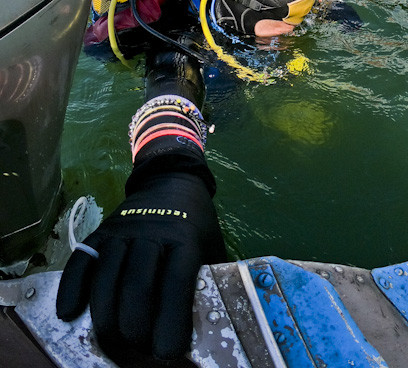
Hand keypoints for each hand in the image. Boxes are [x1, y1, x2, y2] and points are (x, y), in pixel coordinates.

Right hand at [56, 158, 225, 360]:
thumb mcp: (212, 246)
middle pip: (136, 287)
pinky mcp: (100, 231)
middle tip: (139, 348)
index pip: (175, 284)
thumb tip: (206, 330)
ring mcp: (122, 231)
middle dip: (135, 330)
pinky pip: (81, 262)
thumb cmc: (196, 222)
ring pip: (106, 279)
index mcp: (185, 239)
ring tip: (114, 340)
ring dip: (106, 319)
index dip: (170, 323)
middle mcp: (152, 233)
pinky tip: (70, 314)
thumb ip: (208, 281)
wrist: (173, 180)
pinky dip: (71, 289)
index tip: (167, 351)